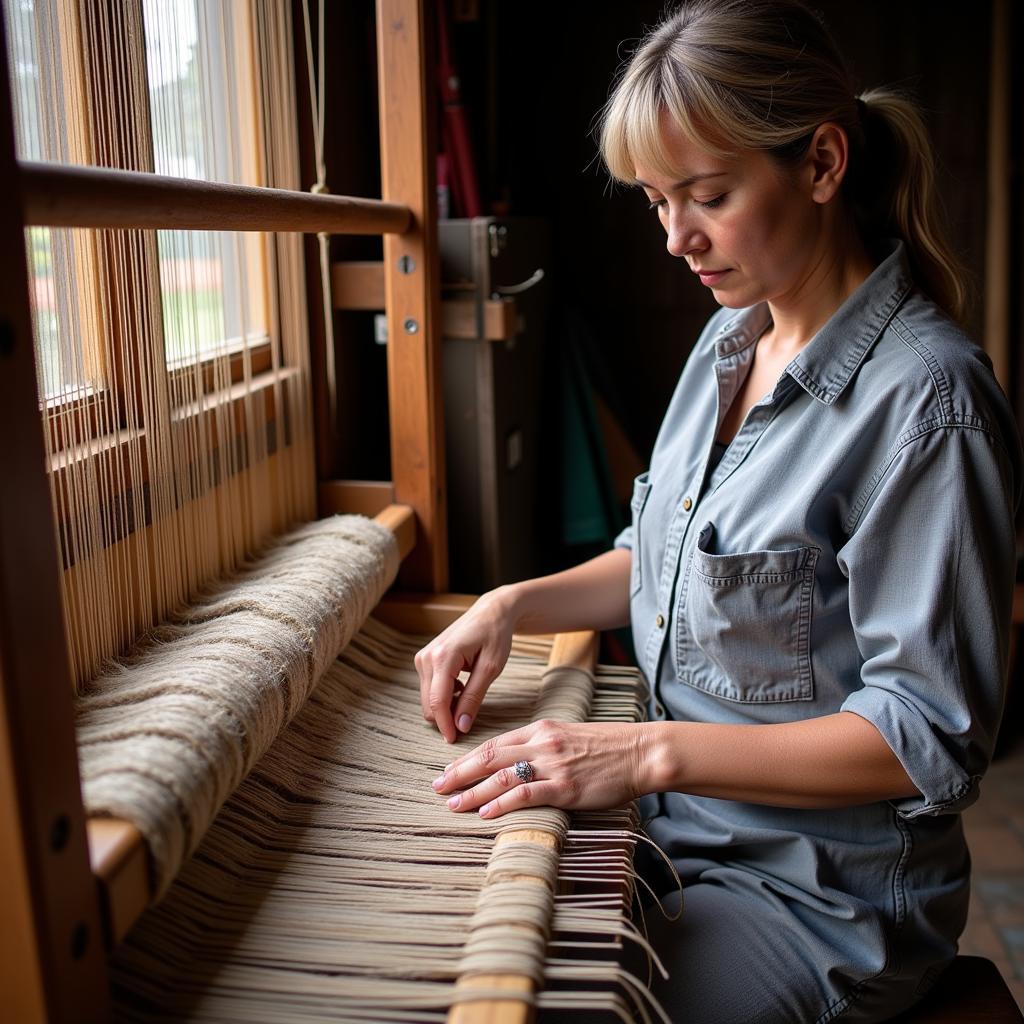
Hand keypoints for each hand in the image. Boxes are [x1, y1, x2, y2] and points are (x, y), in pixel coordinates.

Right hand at [413, 589, 516, 742]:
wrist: (491, 612)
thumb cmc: (495, 635)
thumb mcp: (491, 668)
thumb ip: (474, 697)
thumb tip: (461, 726)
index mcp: (443, 657)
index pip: (437, 701)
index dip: (445, 725)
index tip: (454, 741)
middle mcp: (427, 657)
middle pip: (428, 703)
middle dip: (446, 717)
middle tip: (470, 718)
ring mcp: (423, 657)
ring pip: (427, 698)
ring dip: (446, 706)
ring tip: (469, 697)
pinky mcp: (424, 659)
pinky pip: (429, 689)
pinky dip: (444, 696)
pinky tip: (462, 688)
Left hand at [431, 719, 653, 817]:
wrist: (640, 752)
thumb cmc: (607, 748)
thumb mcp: (568, 737)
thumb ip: (541, 747)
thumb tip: (515, 765)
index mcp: (541, 729)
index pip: (494, 744)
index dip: (468, 758)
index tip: (448, 770)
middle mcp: (542, 744)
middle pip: (490, 758)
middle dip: (459, 773)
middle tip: (436, 787)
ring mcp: (553, 765)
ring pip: (502, 776)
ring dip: (473, 791)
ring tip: (453, 804)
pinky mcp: (566, 787)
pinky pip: (526, 794)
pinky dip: (502, 803)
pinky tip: (485, 813)